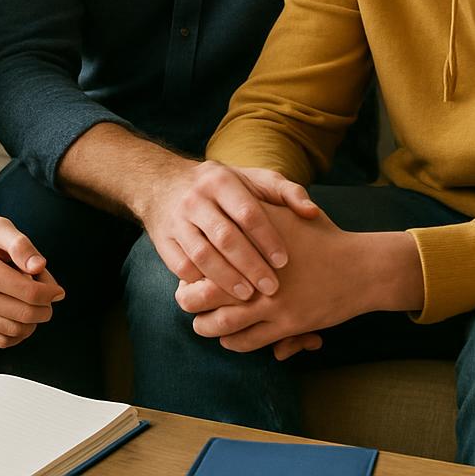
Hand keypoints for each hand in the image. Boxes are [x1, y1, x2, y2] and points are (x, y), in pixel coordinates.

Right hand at [0, 215, 64, 348]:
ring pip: (14, 332)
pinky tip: (22, 316)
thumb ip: (21, 245)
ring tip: (34, 304)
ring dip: (33, 322)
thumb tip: (40, 267)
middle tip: (50, 297)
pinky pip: (0, 340)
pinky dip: (18, 334)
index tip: (58, 290)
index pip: (29, 293)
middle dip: (45, 309)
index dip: (50, 293)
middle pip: (24, 315)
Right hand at [139, 158, 319, 301]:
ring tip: (248, 296)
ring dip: (226, 279)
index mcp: (221, 181)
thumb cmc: (222, 186)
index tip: (284, 261)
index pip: (247, 212)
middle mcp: (196, 199)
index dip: (267, 239)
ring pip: (202, 255)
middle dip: (250, 265)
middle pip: (225, 237)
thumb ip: (286, 192)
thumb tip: (312, 212)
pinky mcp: (162, 240)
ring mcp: (177, 220)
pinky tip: (218, 295)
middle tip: (272, 288)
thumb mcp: (252, 179)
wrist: (163, 183)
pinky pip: (181, 266)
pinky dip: (200, 282)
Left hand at [177, 203, 422, 353]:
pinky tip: (226, 339)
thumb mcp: (288, 215)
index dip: (193, 263)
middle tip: (182, 299)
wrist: (361, 267)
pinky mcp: (288, 323)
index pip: (211, 252)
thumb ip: (255, 216)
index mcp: (257, 238)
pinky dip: (232, 342)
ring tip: (199, 324)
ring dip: (205, 326)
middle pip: (207, 290)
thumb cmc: (322, 238)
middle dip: (189, 298)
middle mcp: (261, 268)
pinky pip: (249, 340)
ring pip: (223, 322)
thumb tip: (225, 217)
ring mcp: (274, 299)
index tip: (189, 266)